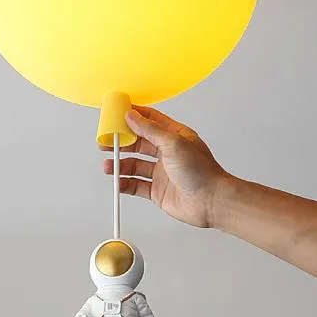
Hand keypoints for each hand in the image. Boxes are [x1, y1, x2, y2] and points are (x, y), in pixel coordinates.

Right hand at [102, 107, 227, 227]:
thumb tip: (132, 116)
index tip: (115, 113)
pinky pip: (136, 185)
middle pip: (137, 143)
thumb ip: (150, 129)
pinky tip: (117, 182)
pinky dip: (124, 183)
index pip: (149, 120)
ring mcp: (161, 172)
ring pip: (134, 165)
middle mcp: (167, 152)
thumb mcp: (174, 143)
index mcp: (174, 136)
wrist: (212, 202)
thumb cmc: (202, 172)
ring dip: (119, 164)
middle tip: (105, 142)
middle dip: (120, 142)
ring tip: (108, 166)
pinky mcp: (158, 190)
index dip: (132, 116)